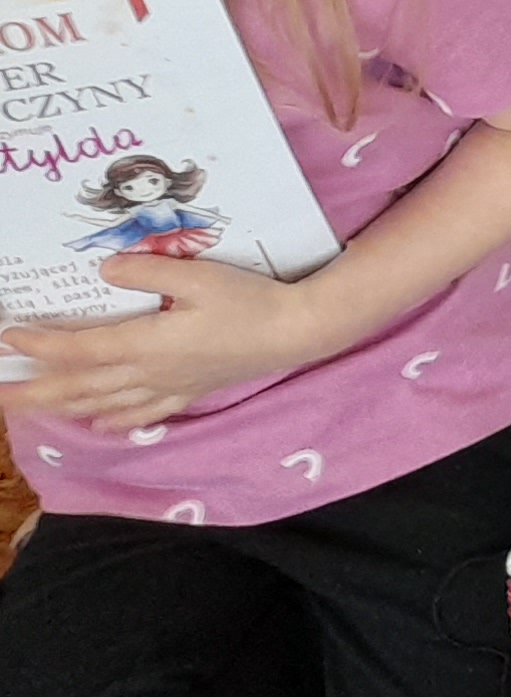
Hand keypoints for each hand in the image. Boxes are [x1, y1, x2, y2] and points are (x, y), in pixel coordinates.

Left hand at [2, 255, 330, 427]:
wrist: (296, 331)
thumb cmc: (250, 300)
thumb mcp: (199, 276)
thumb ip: (148, 274)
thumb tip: (104, 272)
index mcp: (148, 344)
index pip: (81, 349)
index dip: (41, 345)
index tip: (9, 336)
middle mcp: (150, 373)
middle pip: (81, 387)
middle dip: (36, 390)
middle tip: (1, 393)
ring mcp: (169, 387)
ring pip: (104, 404)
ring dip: (63, 407)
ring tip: (31, 409)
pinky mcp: (189, 392)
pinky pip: (141, 414)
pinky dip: (113, 421)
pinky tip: (99, 425)